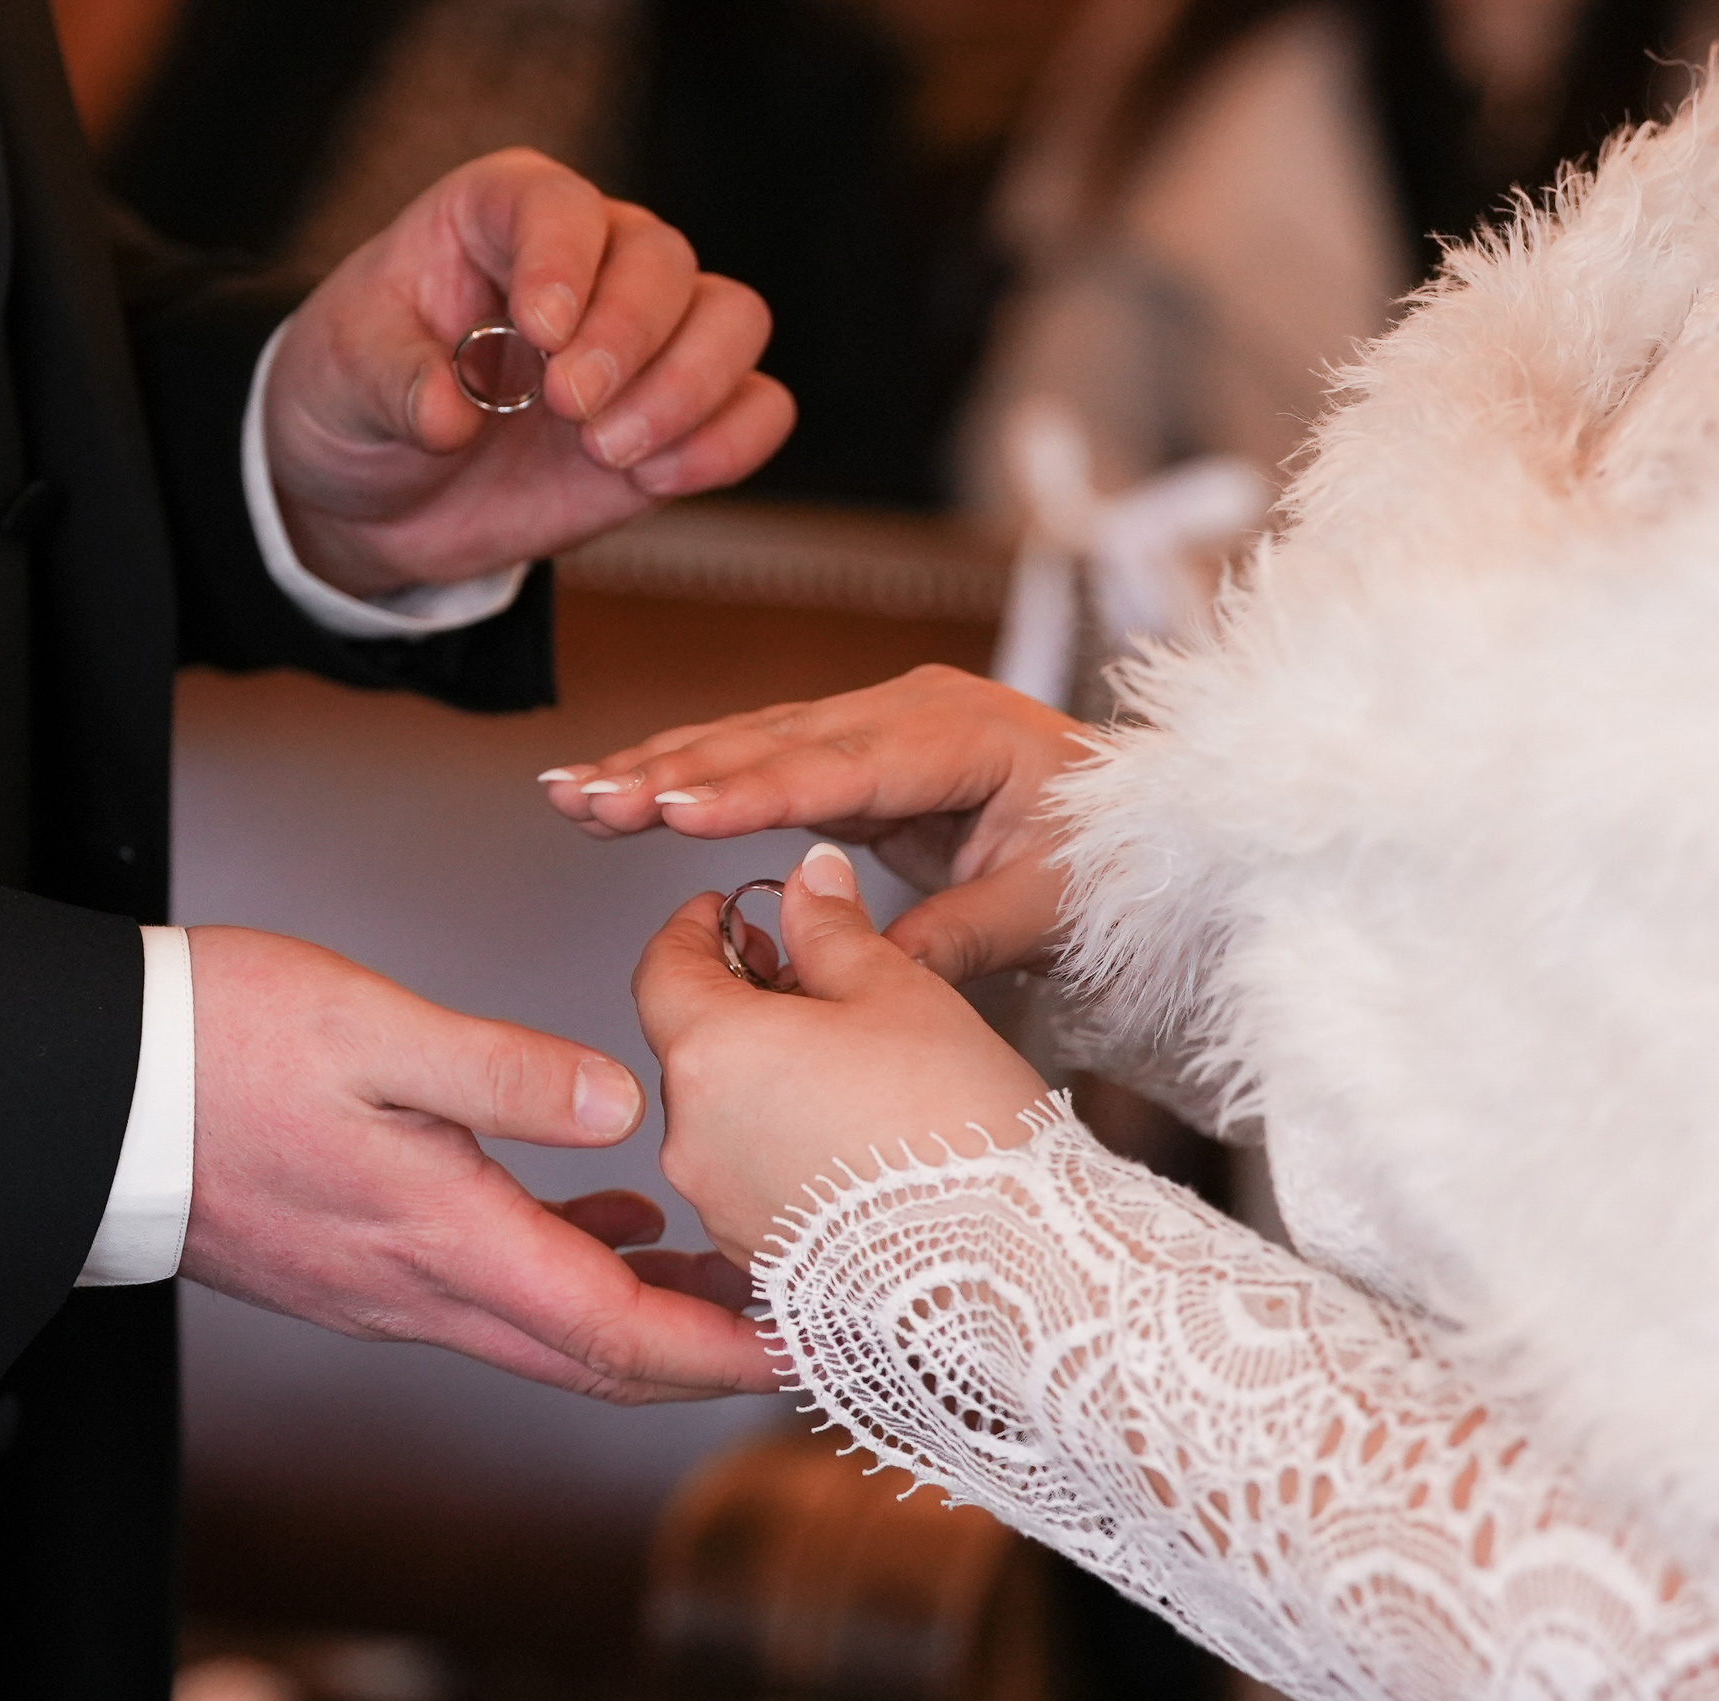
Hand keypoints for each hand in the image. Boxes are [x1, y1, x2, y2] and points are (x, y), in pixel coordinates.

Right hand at [178, 927, 769, 1402]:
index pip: (614, 1335)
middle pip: (595, 1359)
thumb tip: (621, 1107)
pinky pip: (494, 1297)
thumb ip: (505, 1073)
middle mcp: (420, 1289)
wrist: (94, 1094)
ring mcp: (387, 1287)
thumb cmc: (221, 1045)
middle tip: (798, 1327)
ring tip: (728, 1275)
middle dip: (705, 1355)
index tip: (804, 1349)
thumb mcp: (376, 1032)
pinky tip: (609, 1221)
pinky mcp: (361, 1263)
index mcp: (444, 1238)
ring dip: (645, 1319)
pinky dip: (571, 1274)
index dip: (720, 1349)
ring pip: (548, 1333)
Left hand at [263, 149, 794, 594]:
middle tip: (568, 409)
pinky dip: (726, 443)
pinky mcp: (682, 416)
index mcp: (501, 215)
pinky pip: (759, 407)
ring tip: (605, 452)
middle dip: (628, 339)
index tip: (539, 332)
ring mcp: (648, 338)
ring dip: (687, 390)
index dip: (564, 261)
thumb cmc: (360, 398)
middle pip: (664, 261)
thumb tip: (453, 410)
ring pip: (734, 320)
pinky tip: (652, 480)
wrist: (385, 492)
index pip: (561, 207)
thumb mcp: (341, 380)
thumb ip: (392, 384)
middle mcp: (594, 259)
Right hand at [544, 665, 1091, 982]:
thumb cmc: (1109, 861)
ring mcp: (878, 725)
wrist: (1143, 829)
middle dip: (671, 773)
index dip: (748, 789)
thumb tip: (868, 972)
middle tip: (588, 802)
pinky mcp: (855, 752)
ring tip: (575, 794)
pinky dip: (691, 777)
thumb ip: (953, 938)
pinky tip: (626, 791)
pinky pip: (760, 761)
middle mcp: (909, 712)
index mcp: (963, 735)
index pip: (837, 766)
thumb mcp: (1045, 911)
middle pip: (772, 742)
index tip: (672, 810)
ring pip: (750, 742)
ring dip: (660, 770)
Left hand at [637, 845, 1048, 1266]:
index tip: (729, 913)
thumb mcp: (895, 989)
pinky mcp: (756, 1253)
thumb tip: (807, 884)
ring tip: (849, 1062)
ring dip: (763, 1074)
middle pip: (691, 1044)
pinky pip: (748, 1176)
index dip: (694, 931)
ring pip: (720, 1113)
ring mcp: (718, 1204)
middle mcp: (691, 1136)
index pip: (661, 969)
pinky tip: (851, 1134)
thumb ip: (831, 930)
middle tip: (810, 980)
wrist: (1002, 1259)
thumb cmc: (953, 1121)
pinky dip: (780, 1141)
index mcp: (711, 1052)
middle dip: (741, 1002)